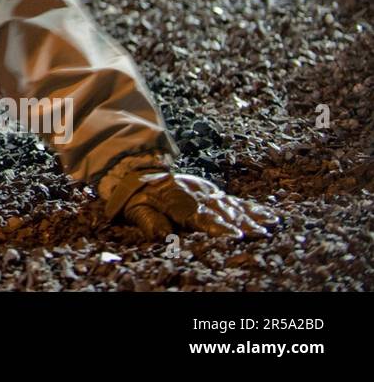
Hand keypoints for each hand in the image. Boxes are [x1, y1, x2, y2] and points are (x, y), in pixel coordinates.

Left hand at [112, 171, 277, 238]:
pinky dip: (253, 209)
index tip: (236, 236)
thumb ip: (151, 222)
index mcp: (180, 203)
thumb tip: (163, 236)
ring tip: (271, 226)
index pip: (202, 218)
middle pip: (223, 213)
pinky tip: (270, 215)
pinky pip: (236, 201)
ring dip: (253, 218)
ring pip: (233, 207)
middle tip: (262, 235)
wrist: (140, 173)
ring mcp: (208, 194)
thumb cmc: (139, 198)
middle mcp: (198, 197)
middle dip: (243, 225)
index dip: (219, 228)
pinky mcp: (214, 193)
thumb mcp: (138, 210)